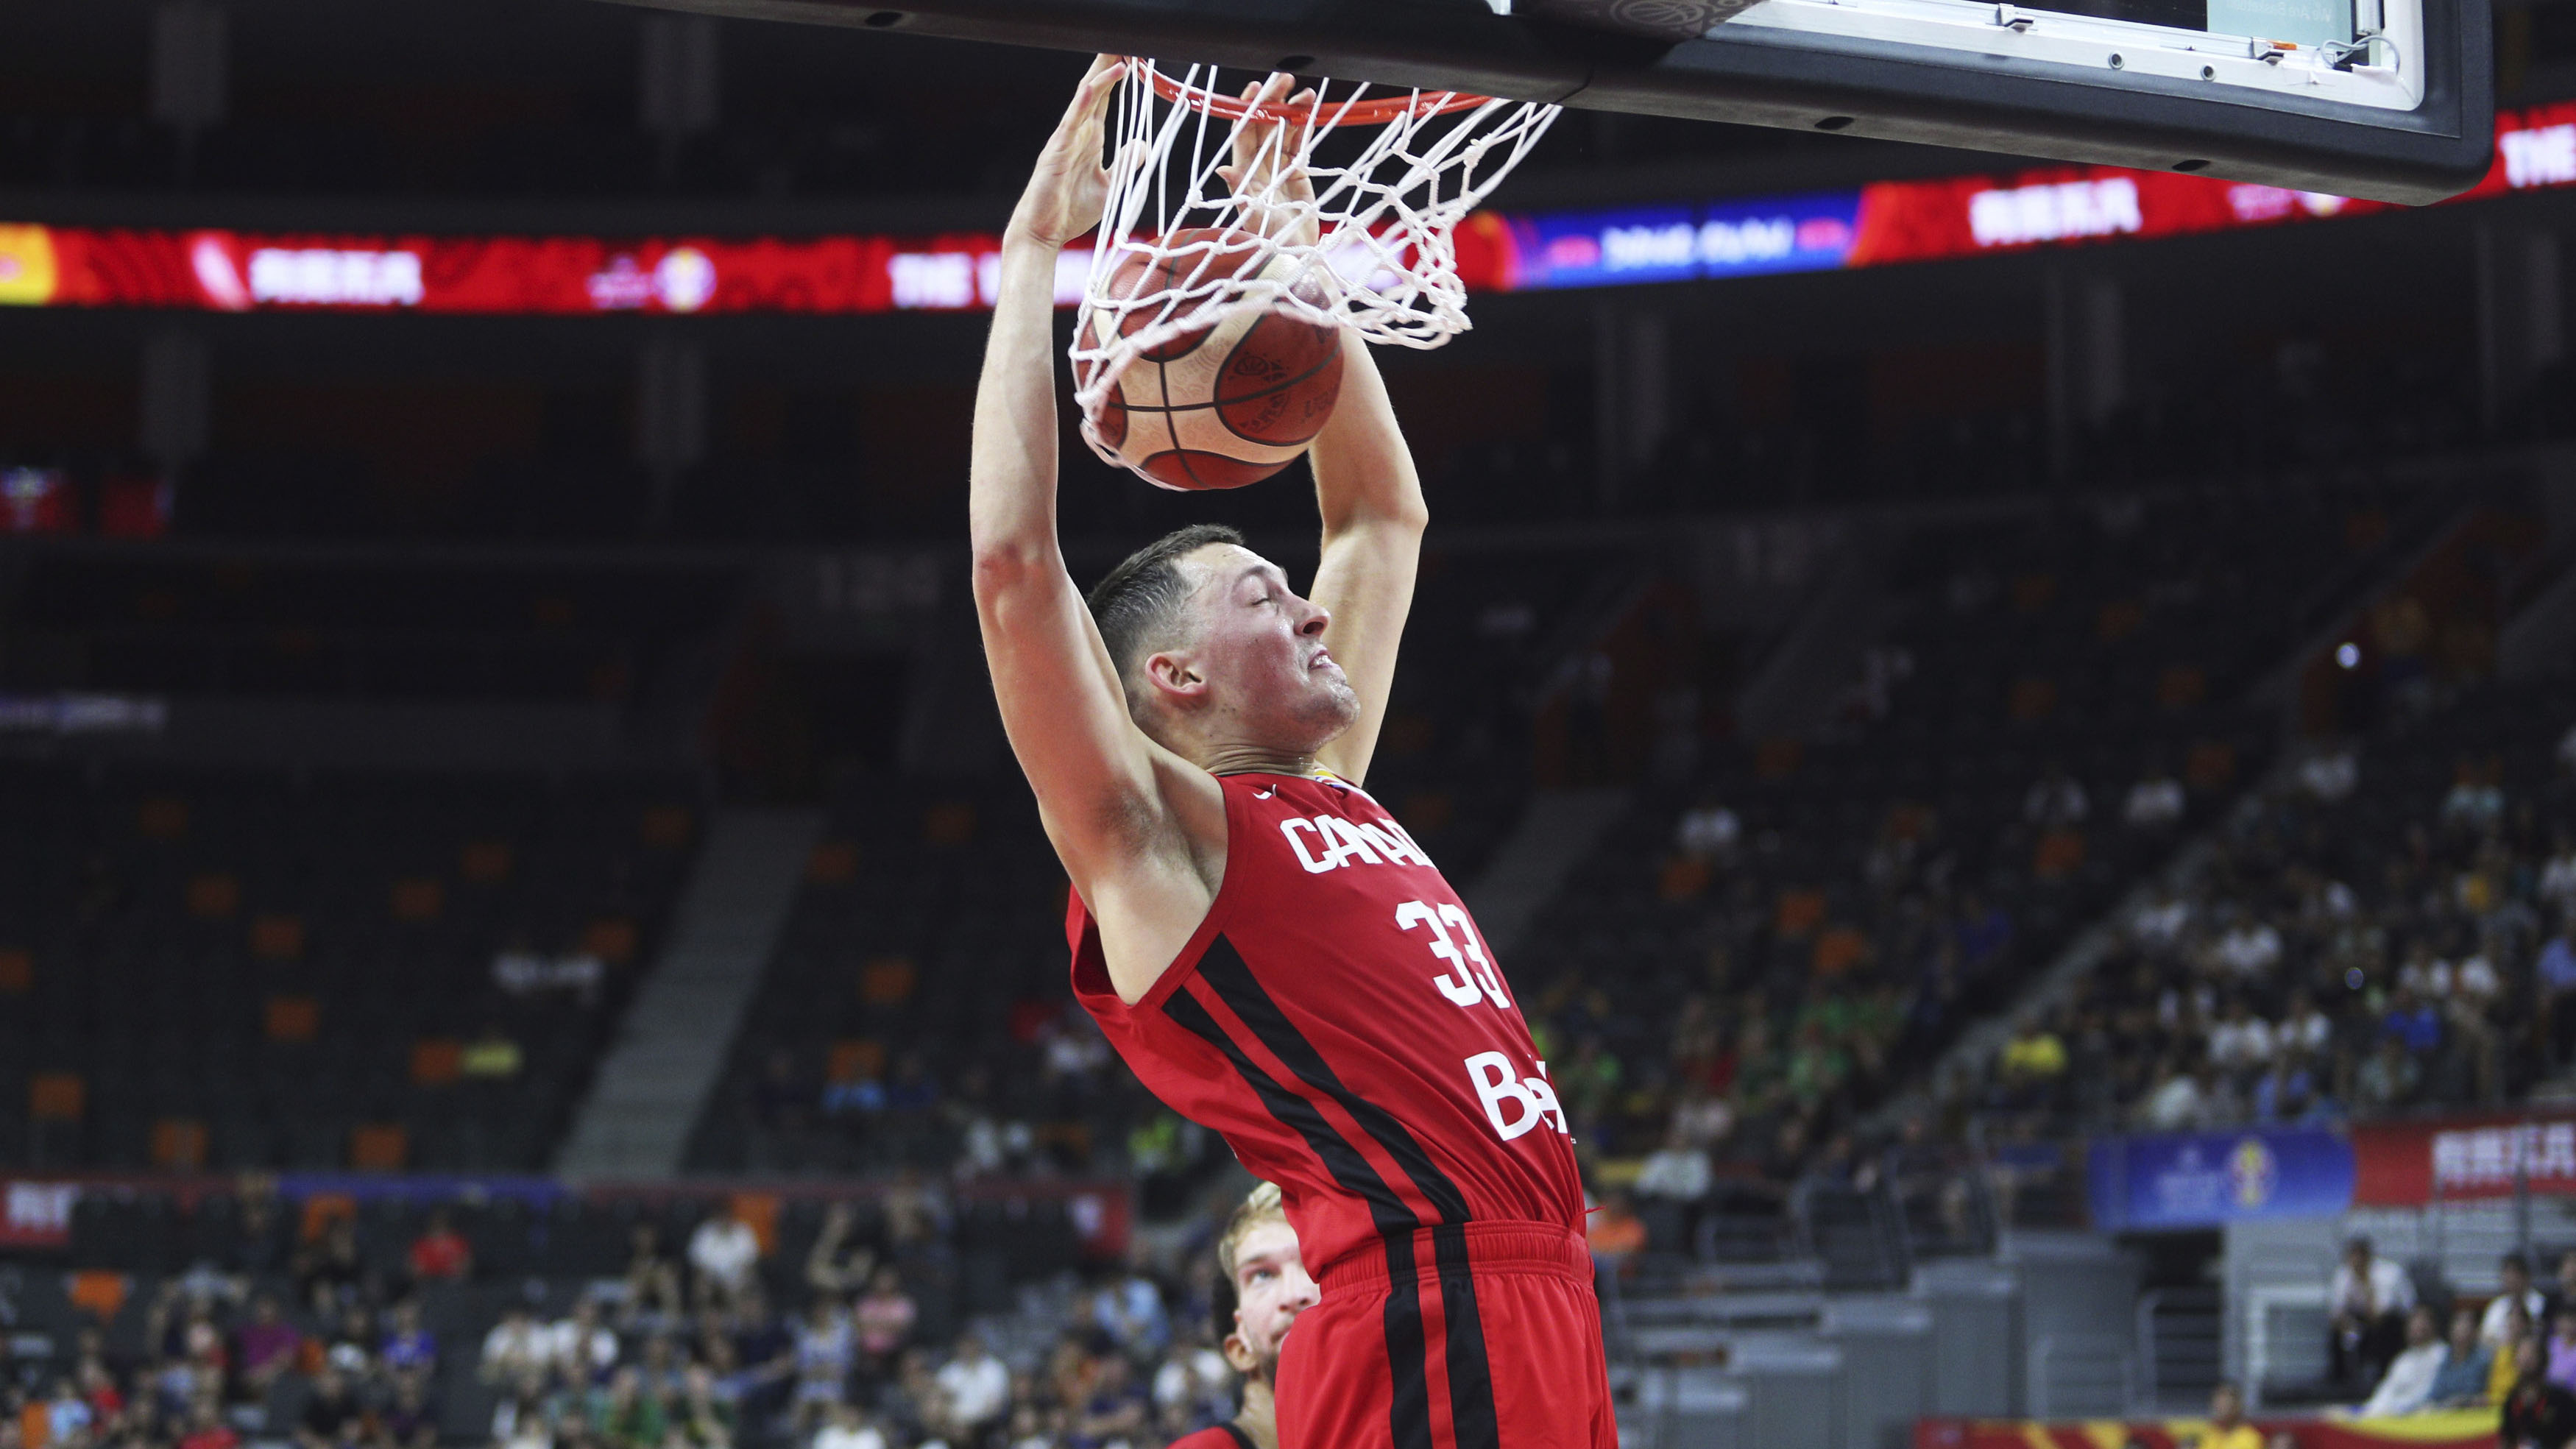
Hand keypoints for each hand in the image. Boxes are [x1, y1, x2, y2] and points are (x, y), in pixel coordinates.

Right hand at [1007, 55, 1123, 249]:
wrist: (1044, 233)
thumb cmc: (1070, 211)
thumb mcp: (1109, 186)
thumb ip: (1125, 164)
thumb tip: (1144, 146)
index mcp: (1090, 138)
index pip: (1105, 99)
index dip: (1117, 77)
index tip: (1132, 55)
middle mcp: (1078, 133)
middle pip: (1095, 91)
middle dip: (1109, 65)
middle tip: (1123, 40)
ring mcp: (1066, 140)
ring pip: (1084, 101)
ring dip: (1101, 78)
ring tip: (1119, 56)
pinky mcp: (1057, 152)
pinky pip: (1070, 124)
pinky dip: (1080, 105)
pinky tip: (1090, 87)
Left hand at [1218, 73, 1320, 247]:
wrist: (1294, 258)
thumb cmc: (1270, 242)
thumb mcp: (1254, 218)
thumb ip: (1242, 192)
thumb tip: (1223, 170)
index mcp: (1244, 174)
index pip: (1243, 133)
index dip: (1249, 109)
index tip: (1256, 88)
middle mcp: (1259, 167)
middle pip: (1264, 126)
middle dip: (1273, 101)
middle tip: (1285, 80)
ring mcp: (1279, 169)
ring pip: (1284, 132)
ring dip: (1293, 112)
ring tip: (1306, 94)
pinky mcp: (1298, 174)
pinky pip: (1299, 144)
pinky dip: (1304, 127)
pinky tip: (1310, 110)